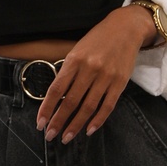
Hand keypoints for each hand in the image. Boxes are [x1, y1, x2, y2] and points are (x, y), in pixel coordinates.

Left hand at [35, 5, 156, 144]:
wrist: (125, 28)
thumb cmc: (97, 40)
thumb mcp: (77, 50)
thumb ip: (67, 72)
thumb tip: (56, 98)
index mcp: (74, 60)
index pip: (56, 89)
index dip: (47, 108)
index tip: (40, 123)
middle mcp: (90, 69)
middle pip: (70, 102)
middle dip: (58, 122)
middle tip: (50, 136)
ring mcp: (106, 77)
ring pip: (88, 107)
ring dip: (75, 125)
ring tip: (66, 137)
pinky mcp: (120, 83)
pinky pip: (107, 106)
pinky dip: (97, 120)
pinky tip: (88, 130)